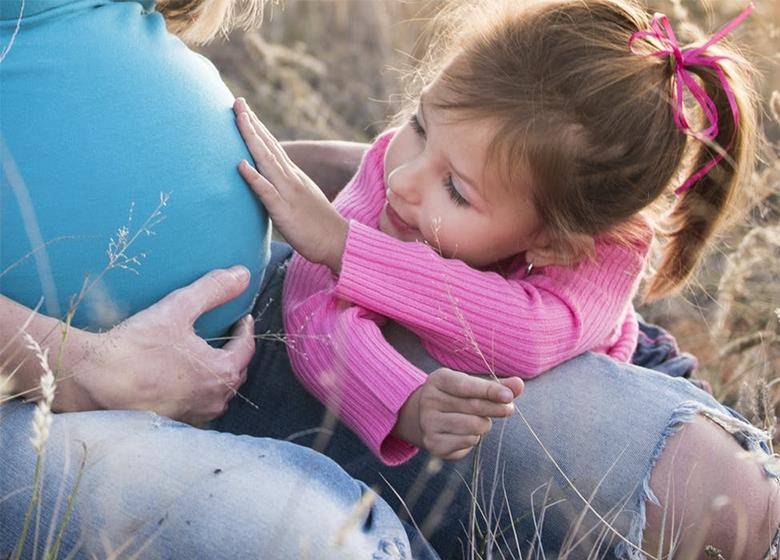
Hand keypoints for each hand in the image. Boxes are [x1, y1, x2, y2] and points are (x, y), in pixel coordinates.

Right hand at [75, 266, 255, 423]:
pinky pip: (196, 404)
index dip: (245, 330)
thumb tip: (242, 274)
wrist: (94, 380)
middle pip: (236, 373)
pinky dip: (197, 390)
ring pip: (217, 393)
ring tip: (207, 356)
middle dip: (235, 352)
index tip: (242, 318)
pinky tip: (183, 379)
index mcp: (222, 373)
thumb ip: (213, 290)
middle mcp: (214, 400)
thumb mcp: (178, 308)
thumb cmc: (137, 346)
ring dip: (217, 374)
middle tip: (228, 335)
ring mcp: (194, 415)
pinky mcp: (173, 422)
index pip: (246, 349)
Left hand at [234, 98, 348, 272]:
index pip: (272, 147)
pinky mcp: (285, 211)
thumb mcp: (299, 200)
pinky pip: (267, 192)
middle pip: (268, 146)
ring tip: (238, 119)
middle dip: (251, 123)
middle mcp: (291, 178)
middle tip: (236, 101)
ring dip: (252, 139)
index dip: (257, 127)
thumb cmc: (317, 226)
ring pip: (267, 161)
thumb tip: (268, 182)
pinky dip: (254, 177)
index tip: (243, 109)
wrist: (338, 242)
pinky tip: (241, 165)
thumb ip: (284, 188)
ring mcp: (288, 193)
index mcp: (292, 176)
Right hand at [394, 368, 523, 460]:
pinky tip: (468, 433)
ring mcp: (428, 423)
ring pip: (473, 426)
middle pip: (473, 406)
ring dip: (484, 425)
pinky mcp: (433, 443)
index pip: (466, 385)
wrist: (428, 418)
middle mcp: (429, 400)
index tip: (509, 396)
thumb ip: (496, 386)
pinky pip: (467, 442)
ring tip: (480, 421)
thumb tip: (519, 384)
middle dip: (496, 408)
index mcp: (438, 380)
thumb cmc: (457, 398)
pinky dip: (475, 438)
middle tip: (509, 409)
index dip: (490, 390)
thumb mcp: (473, 386)